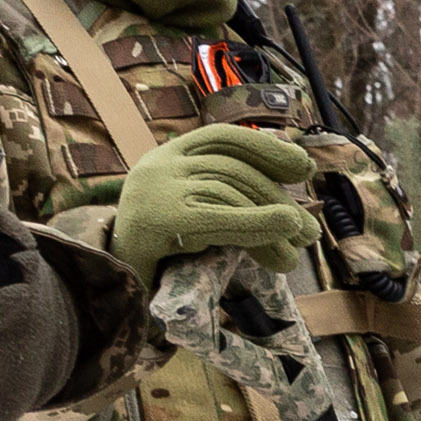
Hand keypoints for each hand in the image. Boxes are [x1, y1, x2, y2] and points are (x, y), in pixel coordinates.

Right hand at [106, 123, 320, 280]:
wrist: (112, 283)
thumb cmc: (157, 254)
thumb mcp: (192, 212)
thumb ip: (228, 198)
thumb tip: (293, 208)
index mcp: (167, 156)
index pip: (222, 137)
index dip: (266, 147)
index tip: (304, 166)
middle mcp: (159, 165)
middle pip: (232, 170)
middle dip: (277, 199)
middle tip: (308, 232)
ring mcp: (155, 189)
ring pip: (229, 193)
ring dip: (272, 223)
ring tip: (295, 254)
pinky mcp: (157, 219)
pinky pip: (219, 216)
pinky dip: (257, 223)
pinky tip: (283, 231)